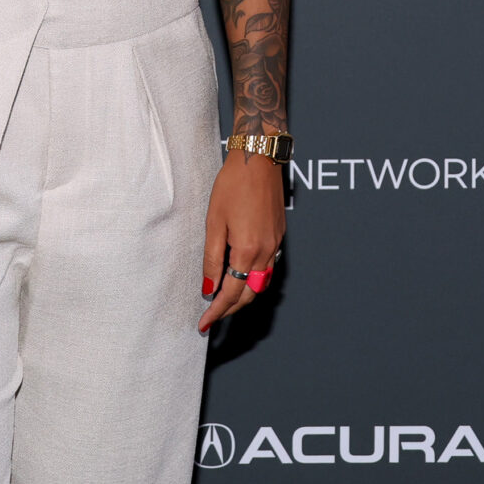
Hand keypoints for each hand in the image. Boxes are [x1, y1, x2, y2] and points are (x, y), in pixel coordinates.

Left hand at [197, 149, 284, 332]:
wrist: (258, 159)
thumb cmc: (233, 185)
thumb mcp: (214, 222)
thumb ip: (211, 258)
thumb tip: (208, 287)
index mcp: (247, 251)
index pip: (231, 294)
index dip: (216, 312)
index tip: (204, 324)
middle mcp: (266, 252)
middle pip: (249, 295)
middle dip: (230, 309)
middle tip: (211, 316)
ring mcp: (275, 245)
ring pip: (261, 285)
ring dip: (243, 296)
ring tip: (224, 301)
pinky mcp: (279, 236)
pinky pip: (268, 269)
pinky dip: (254, 280)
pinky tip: (241, 277)